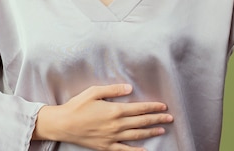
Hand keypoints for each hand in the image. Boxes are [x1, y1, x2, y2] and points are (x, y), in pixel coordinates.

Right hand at [33, 84, 172, 150]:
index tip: (163, 106)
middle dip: (157, 119)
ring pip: (137, 136)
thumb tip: (130, 88)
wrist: (63, 124)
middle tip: (170, 118)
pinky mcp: (106, 146)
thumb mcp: (94, 92)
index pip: (139, 108)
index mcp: (115, 110)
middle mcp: (116, 125)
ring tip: (162, 130)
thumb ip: (113, 90)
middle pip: (141, 122)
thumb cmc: (77, 106)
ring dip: (151, 132)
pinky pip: (125, 150)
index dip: (153, 107)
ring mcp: (112, 137)